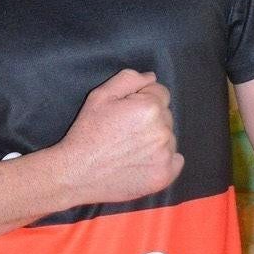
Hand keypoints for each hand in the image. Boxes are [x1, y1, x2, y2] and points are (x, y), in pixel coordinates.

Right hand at [54, 69, 181, 207]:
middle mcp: (162, 131)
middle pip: (166, 116)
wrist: (77, 174)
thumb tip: (151, 77)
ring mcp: (165, 155)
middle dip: (150, 119)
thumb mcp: (100, 96)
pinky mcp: (164, 175)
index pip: (160, 93)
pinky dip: (163, 160)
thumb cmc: (87, 134)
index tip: (126, 113)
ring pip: (169, 138)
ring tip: (130, 149)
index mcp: (149, 108)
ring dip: (155, 140)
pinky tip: (141, 162)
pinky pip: (175, 160)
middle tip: (125, 132)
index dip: (142, 99)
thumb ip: (128, 79)